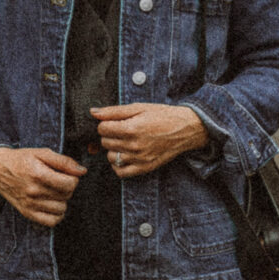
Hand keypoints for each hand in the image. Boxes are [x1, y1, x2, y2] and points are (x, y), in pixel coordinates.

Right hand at [0, 146, 86, 226]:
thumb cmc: (21, 159)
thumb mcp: (42, 153)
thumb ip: (64, 161)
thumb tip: (82, 171)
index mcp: (38, 174)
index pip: (70, 184)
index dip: (73, 178)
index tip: (66, 174)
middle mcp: (33, 191)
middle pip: (67, 195)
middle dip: (67, 187)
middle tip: (57, 181)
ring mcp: (30, 204)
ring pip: (61, 209)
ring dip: (62, 200)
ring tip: (53, 191)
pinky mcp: (27, 213)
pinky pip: (51, 221)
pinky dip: (56, 215)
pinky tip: (52, 204)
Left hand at [92, 103, 208, 177]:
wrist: (185, 129)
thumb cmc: (162, 115)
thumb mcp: (138, 108)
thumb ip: (114, 111)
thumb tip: (93, 112)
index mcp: (131, 129)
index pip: (102, 129)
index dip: (106, 123)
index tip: (114, 122)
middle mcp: (134, 146)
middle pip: (105, 143)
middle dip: (110, 135)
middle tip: (122, 130)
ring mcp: (139, 159)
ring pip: (111, 157)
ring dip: (113, 149)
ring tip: (125, 142)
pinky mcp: (144, 168)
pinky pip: (120, 172)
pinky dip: (118, 164)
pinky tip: (125, 155)